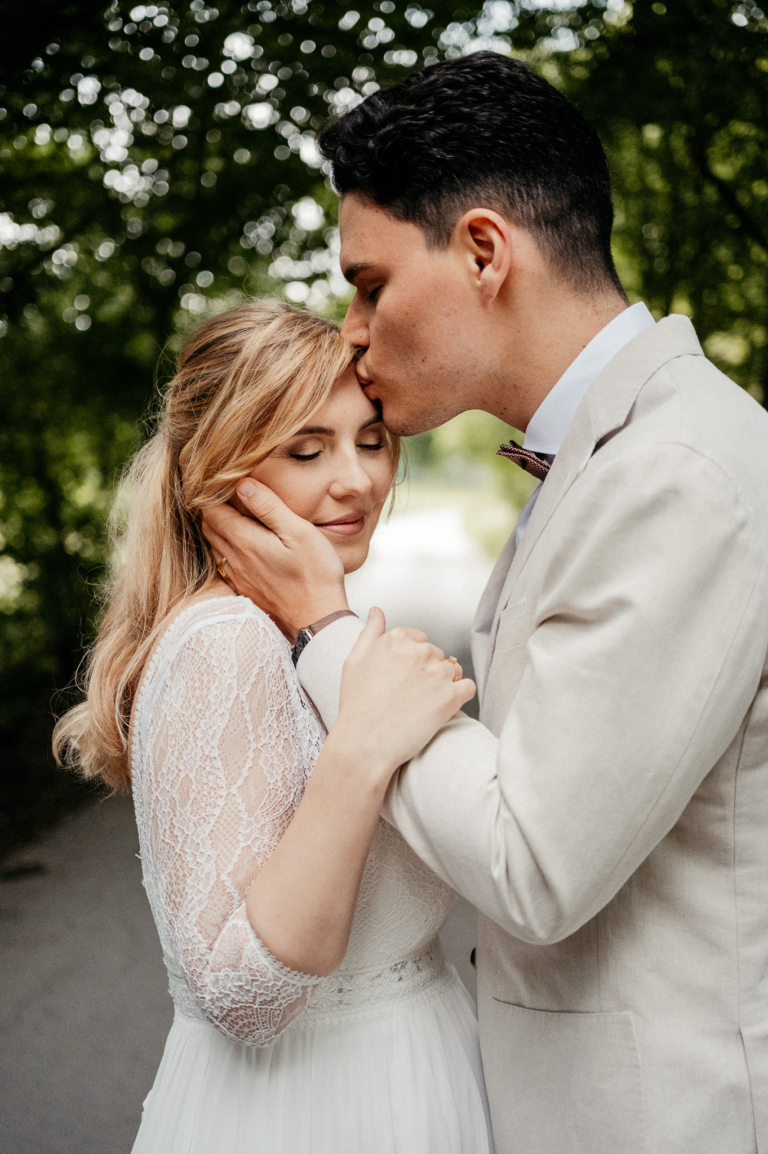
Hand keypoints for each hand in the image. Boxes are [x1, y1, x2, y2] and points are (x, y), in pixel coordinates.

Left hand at [202, 479, 347, 635]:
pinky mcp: (245, 590)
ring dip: (218, 528)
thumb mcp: (298, 531)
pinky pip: (224, 564)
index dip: (211, 492)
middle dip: (212, 508)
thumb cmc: (315, 574)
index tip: (219, 480)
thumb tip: (243, 484)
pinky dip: (226, 549)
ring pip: (214, 546)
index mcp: (245, 541)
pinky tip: (243, 546)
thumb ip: (269, 507)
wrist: (317, 619)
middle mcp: (235, 559)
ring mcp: (238, 577)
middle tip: (225, 494)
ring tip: (234, 515)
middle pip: (209, 527)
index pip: (211, 510)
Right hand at [330, 608, 475, 783]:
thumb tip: (376, 611)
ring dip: (444, 683)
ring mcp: (437, 673)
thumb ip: (370, 632)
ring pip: (453, 669)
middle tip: (410, 694)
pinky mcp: (451, 696)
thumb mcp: (353, 661)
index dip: (411, 660)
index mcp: (396, 638)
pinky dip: (460, 696)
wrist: (364, 744)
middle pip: (436, 654)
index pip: (419, 638)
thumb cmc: (356, 706)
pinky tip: (443, 707)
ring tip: (423, 703)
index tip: (403, 678)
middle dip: (428, 671)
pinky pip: (468, 687)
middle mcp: (419, 651)